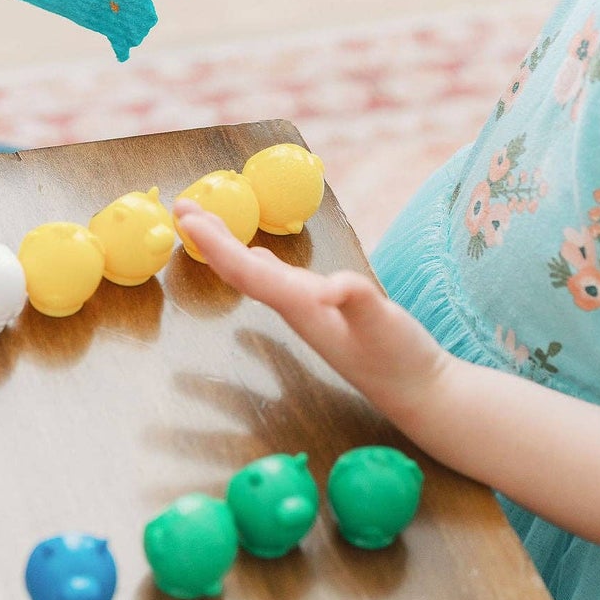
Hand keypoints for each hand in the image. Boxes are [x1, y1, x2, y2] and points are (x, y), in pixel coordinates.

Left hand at [173, 201, 445, 420]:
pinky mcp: (322, 310)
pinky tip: (256, 255)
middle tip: (181, 207)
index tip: (189, 218)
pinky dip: (258, 261)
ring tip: (205, 223)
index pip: (247, 271)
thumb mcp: (384, 325)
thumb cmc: (401, 359)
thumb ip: (359, 301)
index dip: (217, 244)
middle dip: (210, 239)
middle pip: (240, 269)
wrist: (418, 392)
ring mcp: (306, 310)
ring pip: (254, 273)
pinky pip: (277, 280)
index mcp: (301, 307)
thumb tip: (332, 286)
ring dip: (227, 247)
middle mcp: (295, 308)